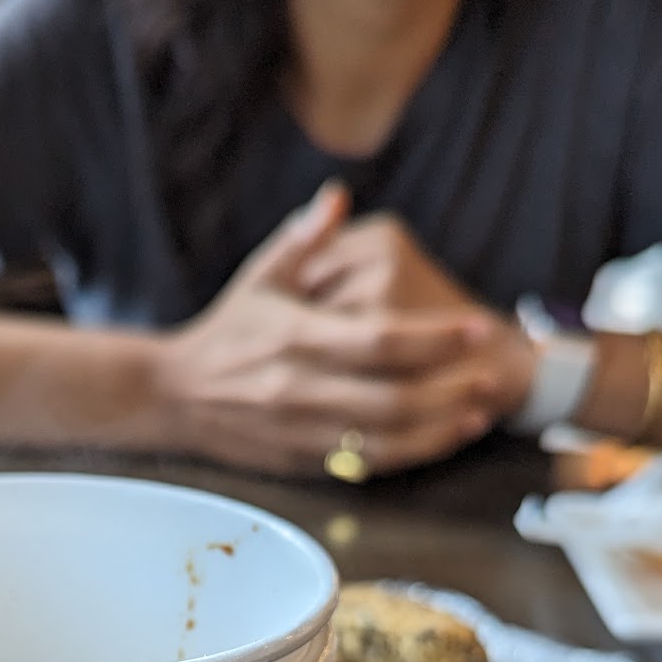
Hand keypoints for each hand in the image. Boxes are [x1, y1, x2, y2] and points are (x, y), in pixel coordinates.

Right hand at [152, 187, 503, 476]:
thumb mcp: (259, 277)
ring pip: (384, 441)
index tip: (474, 327)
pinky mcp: (301, 462)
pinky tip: (441, 439)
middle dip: (449, 388)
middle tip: (489, 373)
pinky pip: (365, 466)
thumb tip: (338, 196)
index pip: (379, 339)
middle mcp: (299, 388)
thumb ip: (303, 239)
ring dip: (438, 429)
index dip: (434, 336)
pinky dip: (410, 455)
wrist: (172, 396)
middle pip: (392, 397)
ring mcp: (301, 431)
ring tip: (477, 411)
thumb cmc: (227, 330)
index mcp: (295, 337)